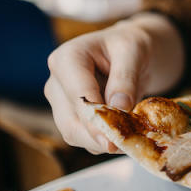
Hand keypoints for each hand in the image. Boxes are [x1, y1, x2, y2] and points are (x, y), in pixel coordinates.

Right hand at [45, 13, 183, 153]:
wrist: (128, 52)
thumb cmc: (129, 45)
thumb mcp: (133, 51)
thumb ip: (126, 78)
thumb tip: (119, 107)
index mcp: (66, 59)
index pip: (78, 97)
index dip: (94, 121)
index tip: (112, 141)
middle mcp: (56, 83)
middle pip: (71, 122)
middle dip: (100, 137)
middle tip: (131, 144)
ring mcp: (61, 103)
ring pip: (76, 135)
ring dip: (104, 142)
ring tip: (133, 137)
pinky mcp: (71, 117)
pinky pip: (85, 138)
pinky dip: (105, 140)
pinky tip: (125, 134)